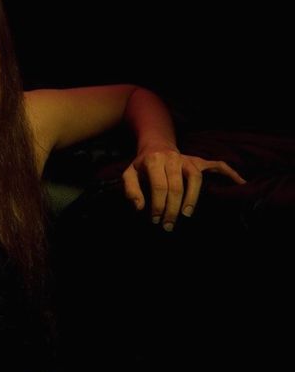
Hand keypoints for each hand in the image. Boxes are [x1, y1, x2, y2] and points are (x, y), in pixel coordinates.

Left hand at [121, 145, 246, 230]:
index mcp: (154, 161)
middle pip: (177, 185)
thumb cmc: (142, 165)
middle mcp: (173, 159)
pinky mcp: (199, 161)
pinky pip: (217, 166)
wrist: (156, 146)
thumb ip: (130, 190)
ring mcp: (188, 159)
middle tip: (169, 225)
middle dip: (172, 208)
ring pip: (196, 178)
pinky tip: (241, 183)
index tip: (156, 220)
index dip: (158, 205)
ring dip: (192, 198)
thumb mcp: (129, 174)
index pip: (159, 186)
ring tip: (187, 214)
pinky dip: (230, 173)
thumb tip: (140, 207)